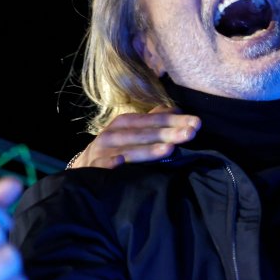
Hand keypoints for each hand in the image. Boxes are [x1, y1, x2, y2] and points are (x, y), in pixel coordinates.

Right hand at [69, 108, 200, 168]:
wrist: (82, 169)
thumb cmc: (115, 149)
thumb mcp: (132, 132)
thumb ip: (153, 121)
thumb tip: (176, 110)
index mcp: (125, 123)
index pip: (153, 119)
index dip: (174, 120)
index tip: (196, 123)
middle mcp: (113, 134)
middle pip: (143, 133)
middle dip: (167, 133)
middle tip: (190, 134)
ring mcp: (102, 151)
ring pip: (126, 149)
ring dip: (147, 150)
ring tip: (169, 149)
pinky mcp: (92, 168)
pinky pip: (102, 166)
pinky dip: (110, 164)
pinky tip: (120, 163)